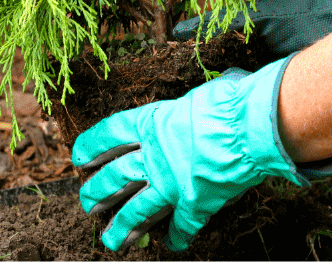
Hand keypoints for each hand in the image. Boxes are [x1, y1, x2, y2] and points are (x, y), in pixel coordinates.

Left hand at [71, 55, 331, 250]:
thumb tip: (222, 87)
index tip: (80, 158)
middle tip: (89, 203)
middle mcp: (155, 157)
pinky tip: (173, 243)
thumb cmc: (232, 104)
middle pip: (114, 178)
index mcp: (153, 124)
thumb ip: (201, 103)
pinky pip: (183, 225)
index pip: (110, 135)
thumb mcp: (207, 93)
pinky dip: (178, 236)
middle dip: (97, 193)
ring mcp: (172, 183)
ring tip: (111, 239)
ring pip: (138, 210)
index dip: (91, 147)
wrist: (251, 127)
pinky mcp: (196, 203)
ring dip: (122, 226)